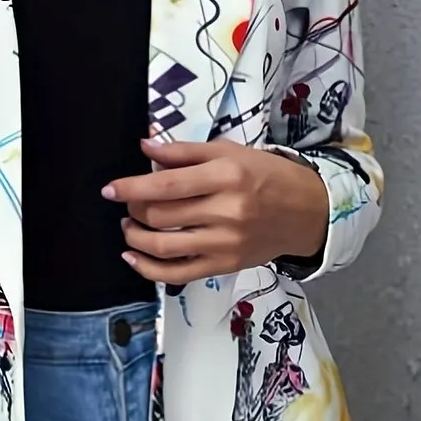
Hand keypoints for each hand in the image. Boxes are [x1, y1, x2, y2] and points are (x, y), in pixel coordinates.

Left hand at [103, 139, 329, 283]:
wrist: (309, 212)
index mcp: (226, 176)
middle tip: (128, 203)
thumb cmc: (268, 176)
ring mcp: (225, 243)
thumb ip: (185, 151)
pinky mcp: (225, 265)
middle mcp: (226, 211)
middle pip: (160, 215)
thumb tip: (145, 146)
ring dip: (135, 237)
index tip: (110, 189)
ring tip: (129, 226)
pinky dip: (149, 269)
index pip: (166, 184)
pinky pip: (178, 273)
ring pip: (164, 246)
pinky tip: (133, 257)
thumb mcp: (230, 152)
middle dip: (134, 209)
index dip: (131, 188)